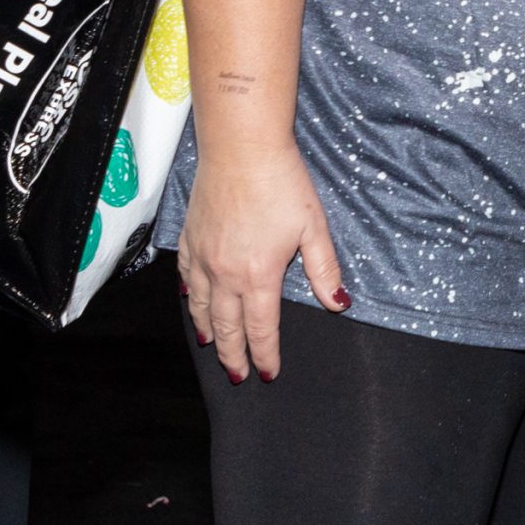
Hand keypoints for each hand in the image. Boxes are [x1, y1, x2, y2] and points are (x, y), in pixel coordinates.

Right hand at [175, 143, 351, 382]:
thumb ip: (324, 270)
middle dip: (232, 355)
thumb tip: (338, 304)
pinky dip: (190, 298)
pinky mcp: (189, 239)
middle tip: (238, 375)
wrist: (241, 149)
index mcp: (258, 275)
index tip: (268, 373)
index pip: (260, 328)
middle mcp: (224, 273)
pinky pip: (186, 279)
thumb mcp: (313, 227)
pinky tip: (192, 303)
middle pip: (226, 327)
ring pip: (201, 308)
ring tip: (212, 347)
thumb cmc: (282, 184)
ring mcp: (202, 257)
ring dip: (208, 332)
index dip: (265, 354)